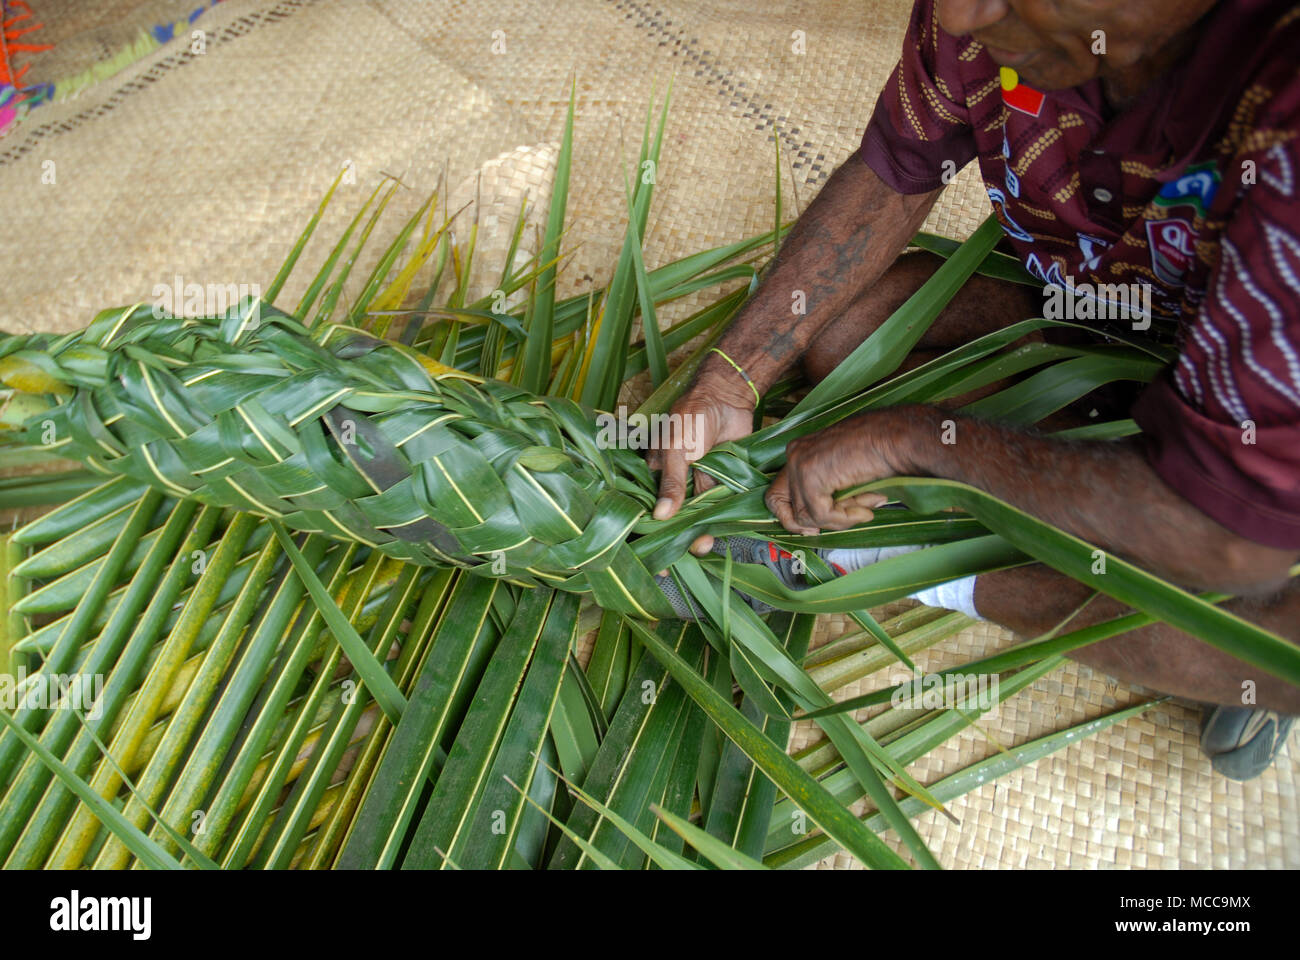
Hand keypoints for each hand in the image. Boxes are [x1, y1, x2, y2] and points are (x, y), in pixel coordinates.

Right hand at [648, 376, 754, 553]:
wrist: (728, 397)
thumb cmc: (692, 417)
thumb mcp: (676, 448)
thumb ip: (671, 482)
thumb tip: (661, 516)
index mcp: (654, 472)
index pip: (645, 507)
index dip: (646, 533)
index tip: (650, 558)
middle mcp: (673, 482)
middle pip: (672, 518)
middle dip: (676, 539)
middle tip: (680, 556)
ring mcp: (697, 483)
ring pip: (696, 515)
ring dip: (699, 531)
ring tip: (703, 545)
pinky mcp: (719, 482)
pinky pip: (718, 505)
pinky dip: (719, 520)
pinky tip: (719, 534)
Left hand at [766, 412, 915, 535]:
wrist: (899, 438)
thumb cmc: (881, 454)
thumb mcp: (844, 478)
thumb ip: (827, 497)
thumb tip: (812, 527)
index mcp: (800, 452)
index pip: (776, 495)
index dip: (792, 517)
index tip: (814, 529)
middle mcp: (794, 454)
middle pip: (783, 507)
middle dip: (813, 522)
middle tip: (839, 523)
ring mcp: (799, 463)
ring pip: (805, 516)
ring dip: (838, 520)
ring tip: (865, 508)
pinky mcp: (811, 475)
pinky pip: (820, 515)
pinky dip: (844, 518)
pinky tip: (865, 508)